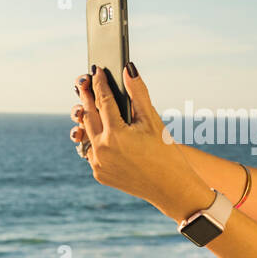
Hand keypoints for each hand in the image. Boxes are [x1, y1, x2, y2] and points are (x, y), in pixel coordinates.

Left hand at [70, 64, 208, 217]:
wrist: (171, 188)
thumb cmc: (166, 152)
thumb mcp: (153, 121)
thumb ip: (138, 93)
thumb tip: (128, 69)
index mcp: (116, 134)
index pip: (103, 100)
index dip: (100, 83)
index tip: (98, 70)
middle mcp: (102, 150)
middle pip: (89, 115)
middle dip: (87, 96)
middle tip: (85, 81)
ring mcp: (98, 164)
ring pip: (88, 133)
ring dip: (88, 117)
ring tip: (89, 103)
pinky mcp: (99, 174)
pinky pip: (92, 151)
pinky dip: (95, 139)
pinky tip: (98, 128)